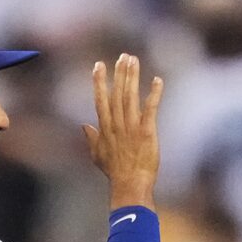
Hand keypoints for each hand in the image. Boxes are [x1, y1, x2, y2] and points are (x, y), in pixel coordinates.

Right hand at [82, 53, 161, 205]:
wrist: (129, 185)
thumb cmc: (114, 173)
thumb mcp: (97, 155)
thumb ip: (91, 138)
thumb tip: (84, 126)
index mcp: (105, 128)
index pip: (101, 99)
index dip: (99, 81)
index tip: (98, 65)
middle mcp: (117, 124)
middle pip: (117, 93)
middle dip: (119, 73)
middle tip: (123, 56)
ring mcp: (132, 127)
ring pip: (130, 96)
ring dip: (132, 77)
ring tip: (134, 61)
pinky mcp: (147, 132)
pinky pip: (151, 108)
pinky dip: (154, 93)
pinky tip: (157, 80)